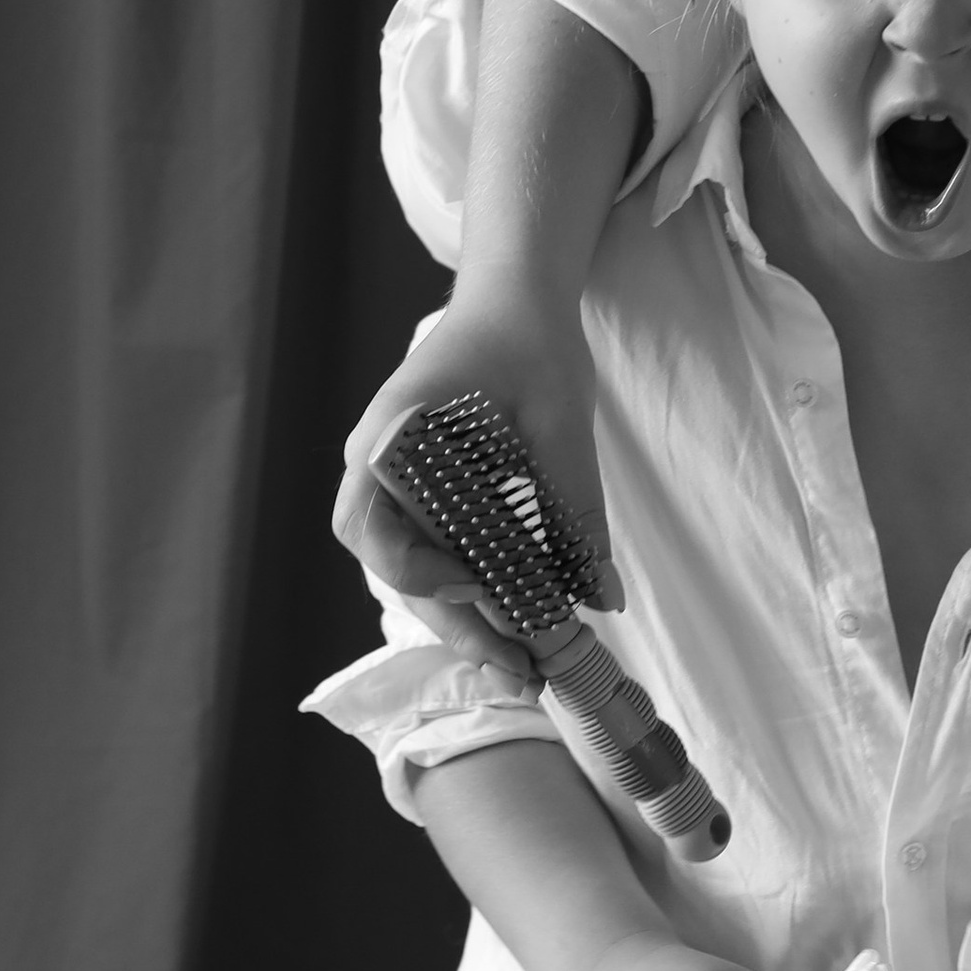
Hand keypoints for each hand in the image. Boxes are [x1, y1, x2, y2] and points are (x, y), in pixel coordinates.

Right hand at [332, 285, 618, 665]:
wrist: (517, 297)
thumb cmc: (529, 339)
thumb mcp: (561, 419)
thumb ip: (576, 506)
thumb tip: (604, 598)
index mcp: (391, 435)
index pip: (366, 525)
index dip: (416, 571)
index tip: (481, 590)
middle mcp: (378, 466)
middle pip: (396, 566)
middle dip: (456, 626)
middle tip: (520, 674)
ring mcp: (397, 483)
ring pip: (419, 570)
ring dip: (468, 620)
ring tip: (526, 669)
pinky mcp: (427, 495)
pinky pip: (439, 553)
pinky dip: (477, 592)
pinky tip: (521, 624)